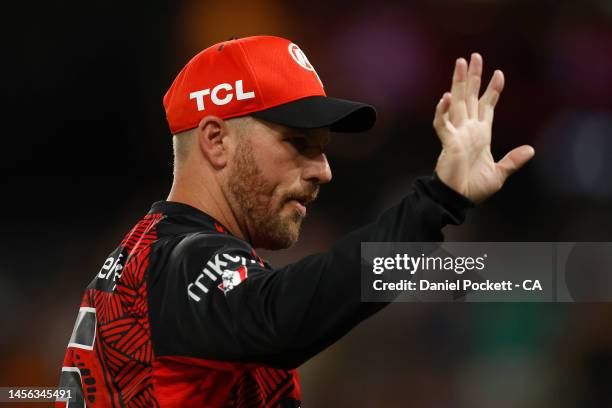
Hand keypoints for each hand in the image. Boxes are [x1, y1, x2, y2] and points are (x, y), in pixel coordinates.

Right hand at [433, 53, 534, 202]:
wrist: (459, 199)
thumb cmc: (474, 188)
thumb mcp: (499, 173)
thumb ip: (513, 160)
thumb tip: (531, 150)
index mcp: (480, 135)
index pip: (485, 106)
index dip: (492, 90)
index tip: (499, 73)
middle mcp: (467, 130)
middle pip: (469, 97)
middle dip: (473, 76)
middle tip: (474, 56)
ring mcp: (456, 133)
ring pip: (456, 102)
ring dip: (458, 83)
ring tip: (460, 63)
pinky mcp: (447, 141)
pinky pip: (442, 123)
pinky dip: (442, 110)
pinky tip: (446, 97)